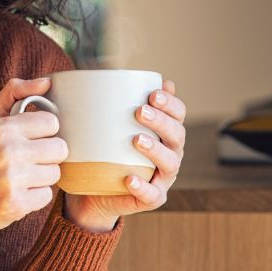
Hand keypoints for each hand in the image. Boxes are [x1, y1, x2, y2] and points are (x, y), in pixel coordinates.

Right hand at [0, 77, 68, 270]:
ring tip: (19, 178)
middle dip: (46, 156)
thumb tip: (47, 81)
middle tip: (26, 161)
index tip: (29, 139)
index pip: (51, 123)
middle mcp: (7, 151)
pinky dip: (34, 197)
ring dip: (41, 177)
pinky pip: (47, 196)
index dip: (43, 132)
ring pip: (55, 173)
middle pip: (60, 148)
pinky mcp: (16, 204)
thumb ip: (14, 94)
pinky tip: (16, 194)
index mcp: (1, 128)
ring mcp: (12, 179)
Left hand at [63, 79, 186, 231]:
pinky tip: (130, 179)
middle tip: (140, 111)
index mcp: (164, 133)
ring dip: (155, 150)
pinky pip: (152, 195)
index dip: (171, 104)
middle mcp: (170, 154)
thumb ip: (113, 103)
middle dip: (162, 121)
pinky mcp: (151, 198)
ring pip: (170, 163)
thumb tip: (106, 72)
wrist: (93, 191)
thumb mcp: (106, 126)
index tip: (153, 93)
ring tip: (136, 140)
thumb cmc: (104, 151)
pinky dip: (143, 187)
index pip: (178, 115)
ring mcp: (162, 178)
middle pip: (177, 135)